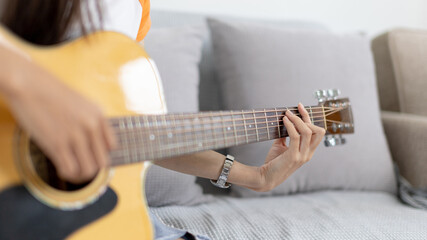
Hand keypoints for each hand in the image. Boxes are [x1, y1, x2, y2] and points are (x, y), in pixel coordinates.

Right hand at [3, 56, 115, 183]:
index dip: (102, 154)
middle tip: (82, 166)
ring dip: (81, 175)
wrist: (29, 84)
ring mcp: (74, 136)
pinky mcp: (56, 144)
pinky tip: (62, 169)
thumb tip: (99, 142)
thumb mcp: (82, 103)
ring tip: (73, 170)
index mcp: (99, 115)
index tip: (93, 156)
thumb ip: (93, 120)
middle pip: (102, 162)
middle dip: (93, 167)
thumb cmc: (52, 93)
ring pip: (88, 170)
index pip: (113, 146)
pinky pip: (70, 170)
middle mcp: (90, 126)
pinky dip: (68, 175)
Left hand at [254, 103, 324, 191]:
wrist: (265, 178)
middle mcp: (308, 154)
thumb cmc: (272, 162)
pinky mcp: (293, 156)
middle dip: (307, 117)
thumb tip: (284, 121)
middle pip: (318, 131)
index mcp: (308, 152)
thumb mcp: (280, 146)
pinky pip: (295, 136)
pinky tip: (284, 121)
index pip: (316, 132)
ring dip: (297, 120)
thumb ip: (285, 136)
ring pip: (307, 132)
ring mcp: (302, 156)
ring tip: (286, 114)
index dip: (309, 118)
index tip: (300, 107)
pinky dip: (290, 126)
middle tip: (294, 110)